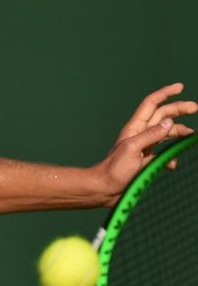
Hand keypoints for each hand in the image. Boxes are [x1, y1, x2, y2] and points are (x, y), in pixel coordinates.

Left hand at [92, 83, 197, 204]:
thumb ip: (151, 135)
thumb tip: (169, 121)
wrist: (105, 189)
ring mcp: (144, 148)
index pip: (151, 104)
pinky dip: (171, 156)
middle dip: (178, 109)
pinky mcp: (146, 161)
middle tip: (195, 107)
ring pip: (165, 134)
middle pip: (162, 116)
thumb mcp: (133, 149)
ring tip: (191, 135)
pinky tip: (172, 164)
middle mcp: (140, 135)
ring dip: (178, 132)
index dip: (165, 93)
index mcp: (135, 128)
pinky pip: (163, 154)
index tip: (180, 87)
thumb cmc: (114, 169)